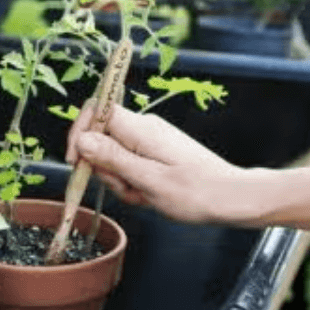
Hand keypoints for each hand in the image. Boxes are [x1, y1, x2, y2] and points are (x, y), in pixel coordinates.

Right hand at [65, 101, 245, 223]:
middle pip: (101, 139)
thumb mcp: (148, 180)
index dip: (79, 134)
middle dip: (105, 169)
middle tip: (129, 189)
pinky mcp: (155, 151)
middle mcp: (144, 127)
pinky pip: (129, 165)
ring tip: (144, 195)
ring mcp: (150, 139)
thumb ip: (113, 158)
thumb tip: (82, 140)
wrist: (232, 198)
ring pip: (114, 157)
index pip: (95, 111)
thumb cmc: (197, 192)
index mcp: (141, 128)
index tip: (77, 163)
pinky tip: (150, 195)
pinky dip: (133, 183)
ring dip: (121, 181)